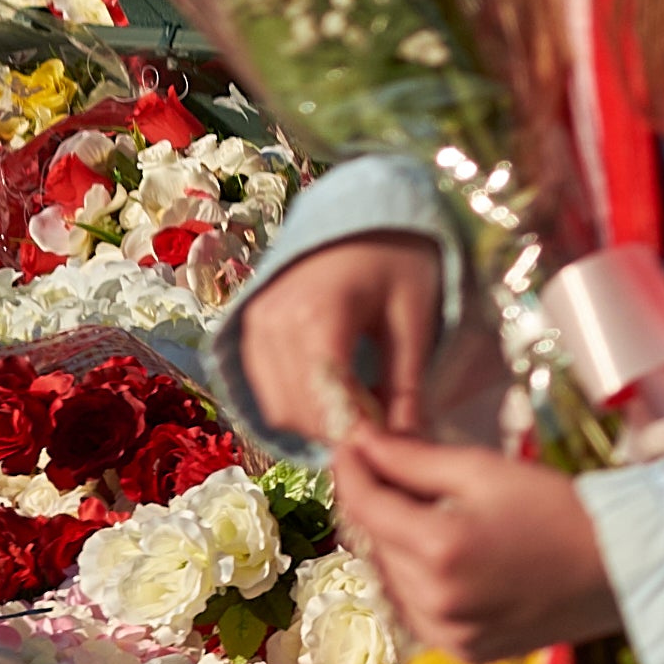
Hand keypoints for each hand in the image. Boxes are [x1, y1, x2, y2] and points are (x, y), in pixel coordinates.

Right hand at [242, 232, 451, 445]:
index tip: (395, 449)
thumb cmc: (398, 258)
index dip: (361, 435)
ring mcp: (254, 325)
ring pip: (277, 408)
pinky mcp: (248, 329)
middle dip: (343, 433)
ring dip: (319, 424)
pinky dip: (299, 407)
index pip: (328, 401)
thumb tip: (408, 447)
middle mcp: (273, 322)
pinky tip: (338, 397)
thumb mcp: (414, 318)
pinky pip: (265, 391)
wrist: (360, 214)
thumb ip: (407, 385)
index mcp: (318, 315)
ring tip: (367, 409)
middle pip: (299, 411)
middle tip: (387, 430)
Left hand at [332, 427, 621, 662]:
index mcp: (438, 549)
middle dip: (377, 505)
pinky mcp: (461, 654)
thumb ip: (414, 459)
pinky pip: (415, 613)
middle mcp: (432, 601)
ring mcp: (445, 635)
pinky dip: (417, 584)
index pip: (366, 506)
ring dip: (394, 547)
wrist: (621, 569)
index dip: (351, 470)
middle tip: (393, 472)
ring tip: (426, 517)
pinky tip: (446, 561)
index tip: (350, 444)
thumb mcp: (486, 471)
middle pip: (374, 544)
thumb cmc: (560, 509)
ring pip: (389, 582)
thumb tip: (360, 442)